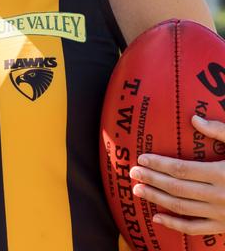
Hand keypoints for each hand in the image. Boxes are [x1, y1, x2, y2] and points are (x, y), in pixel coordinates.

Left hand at [131, 115, 224, 234]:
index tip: (141, 158)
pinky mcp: (224, 227)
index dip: (159, 164)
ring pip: (181, 208)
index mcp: (222, 173)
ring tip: (137, 189)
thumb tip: (194, 118)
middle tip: (131, 172)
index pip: (182, 169)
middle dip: (152, 179)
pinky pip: (195, 229)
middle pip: (176, 188)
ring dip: (157, 199)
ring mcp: (221, 213)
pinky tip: (156, 217)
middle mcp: (219, 195)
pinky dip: (174, 225)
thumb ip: (222, 132)